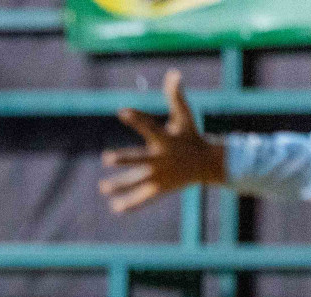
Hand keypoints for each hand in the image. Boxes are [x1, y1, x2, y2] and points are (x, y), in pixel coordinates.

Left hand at [99, 71, 225, 213]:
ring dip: (120, 185)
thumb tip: (174, 73)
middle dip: (124, 159)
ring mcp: (160, 176)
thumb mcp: (184, 117)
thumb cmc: (191, 136)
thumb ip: (176, 97)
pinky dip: (131, 204)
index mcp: (165, 139)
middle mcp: (161, 158)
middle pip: (139, 159)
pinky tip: (116, 208)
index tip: (122, 111)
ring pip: (136, 181)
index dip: (136, 118)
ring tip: (102, 188)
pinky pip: (144, 198)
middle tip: (106, 158)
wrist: (207, 163)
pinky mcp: (160, 189)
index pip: (149, 126)